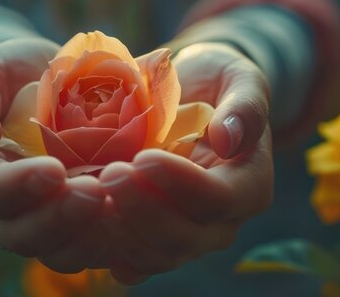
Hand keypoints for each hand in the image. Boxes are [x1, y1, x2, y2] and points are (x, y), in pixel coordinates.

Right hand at [0, 38, 109, 272]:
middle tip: (95, 192)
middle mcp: (5, 210)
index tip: (54, 170)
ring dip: (88, 236)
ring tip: (118, 204)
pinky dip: (114, 240)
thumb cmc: (12, 76)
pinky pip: (93, 247)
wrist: (48, 81)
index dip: (18, 186)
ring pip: (59, 252)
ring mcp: (43, 222)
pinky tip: (136, 216)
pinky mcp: (79, 226)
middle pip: (21, 235)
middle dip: (59, 218)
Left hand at [98, 43, 273, 283]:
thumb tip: (228, 140)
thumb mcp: (238, 78)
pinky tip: (89, 226)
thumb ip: (245, 105)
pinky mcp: (155, 239)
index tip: (142, 156)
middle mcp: (222, 221)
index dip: (179, 184)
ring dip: (121, 231)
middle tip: (109, 173)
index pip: (218, 199)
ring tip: (92, 194)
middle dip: (142, 209)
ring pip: (156, 255)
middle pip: (184, 237)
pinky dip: (111, 250)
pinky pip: (135, 261)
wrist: (189, 97)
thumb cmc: (216, 83)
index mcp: (249, 185)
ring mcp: (188, 236)